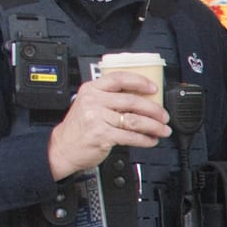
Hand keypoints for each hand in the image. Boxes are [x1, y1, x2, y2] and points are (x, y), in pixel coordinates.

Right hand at [47, 71, 171, 179]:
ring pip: (135, 120)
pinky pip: (131, 136)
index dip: (140, 82)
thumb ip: (109, 98)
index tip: (154, 88)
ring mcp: (97, 118)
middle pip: (132, 101)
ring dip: (154, 126)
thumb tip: (142, 99)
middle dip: (154, 110)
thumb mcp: (89, 104)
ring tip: (163, 130)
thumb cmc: (79, 127)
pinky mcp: (102, 135)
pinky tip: (151, 140)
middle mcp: (94, 101)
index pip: (119, 79)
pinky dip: (145, 139)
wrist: (63, 147)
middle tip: (164, 116)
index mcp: (91, 89)